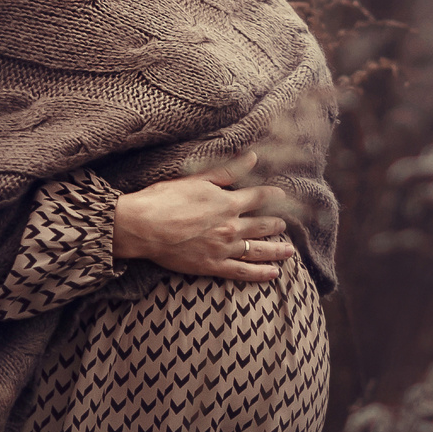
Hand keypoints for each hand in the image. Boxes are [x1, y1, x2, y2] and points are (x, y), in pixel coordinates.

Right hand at [111, 150, 293, 281]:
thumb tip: (252, 157)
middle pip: (262, 225)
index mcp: (227, 203)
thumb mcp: (197, 179)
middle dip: (276, 224)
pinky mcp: (212, 266)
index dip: (273, 195)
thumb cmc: (164, 199)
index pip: (259, 197)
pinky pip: (242, 272)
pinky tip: (273, 274)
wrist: (143, 227)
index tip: (282, 195)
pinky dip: (260, 273)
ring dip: (276, 250)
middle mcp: (230, 226)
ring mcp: (223, 249)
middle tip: (285, 225)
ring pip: (258, 250)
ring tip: (290, 251)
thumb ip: (227, 170)